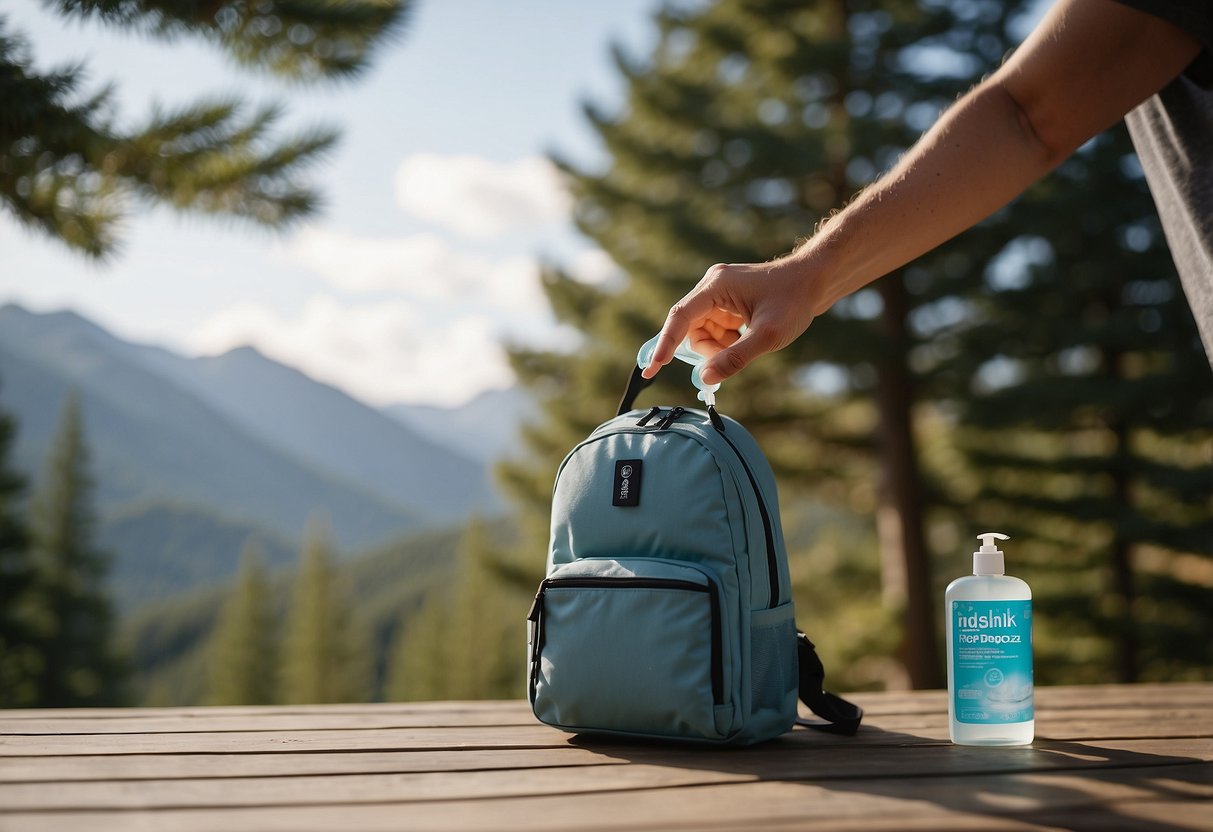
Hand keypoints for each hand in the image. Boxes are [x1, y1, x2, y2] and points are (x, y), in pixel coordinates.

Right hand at [642, 259, 819, 384]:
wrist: (817, 280)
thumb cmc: (794, 301)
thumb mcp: (767, 335)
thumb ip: (735, 358)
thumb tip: (704, 378)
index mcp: (715, 286)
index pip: (680, 318)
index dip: (665, 346)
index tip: (652, 371)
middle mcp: (713, 286)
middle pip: (692, 328)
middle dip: (709, 349)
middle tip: (735, 354)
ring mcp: (720, 293)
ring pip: (703, 332)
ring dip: (719, 347)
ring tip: (748, 343)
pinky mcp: (728, 301)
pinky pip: (716, 328)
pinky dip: (727, 341)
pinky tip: (749, 337)